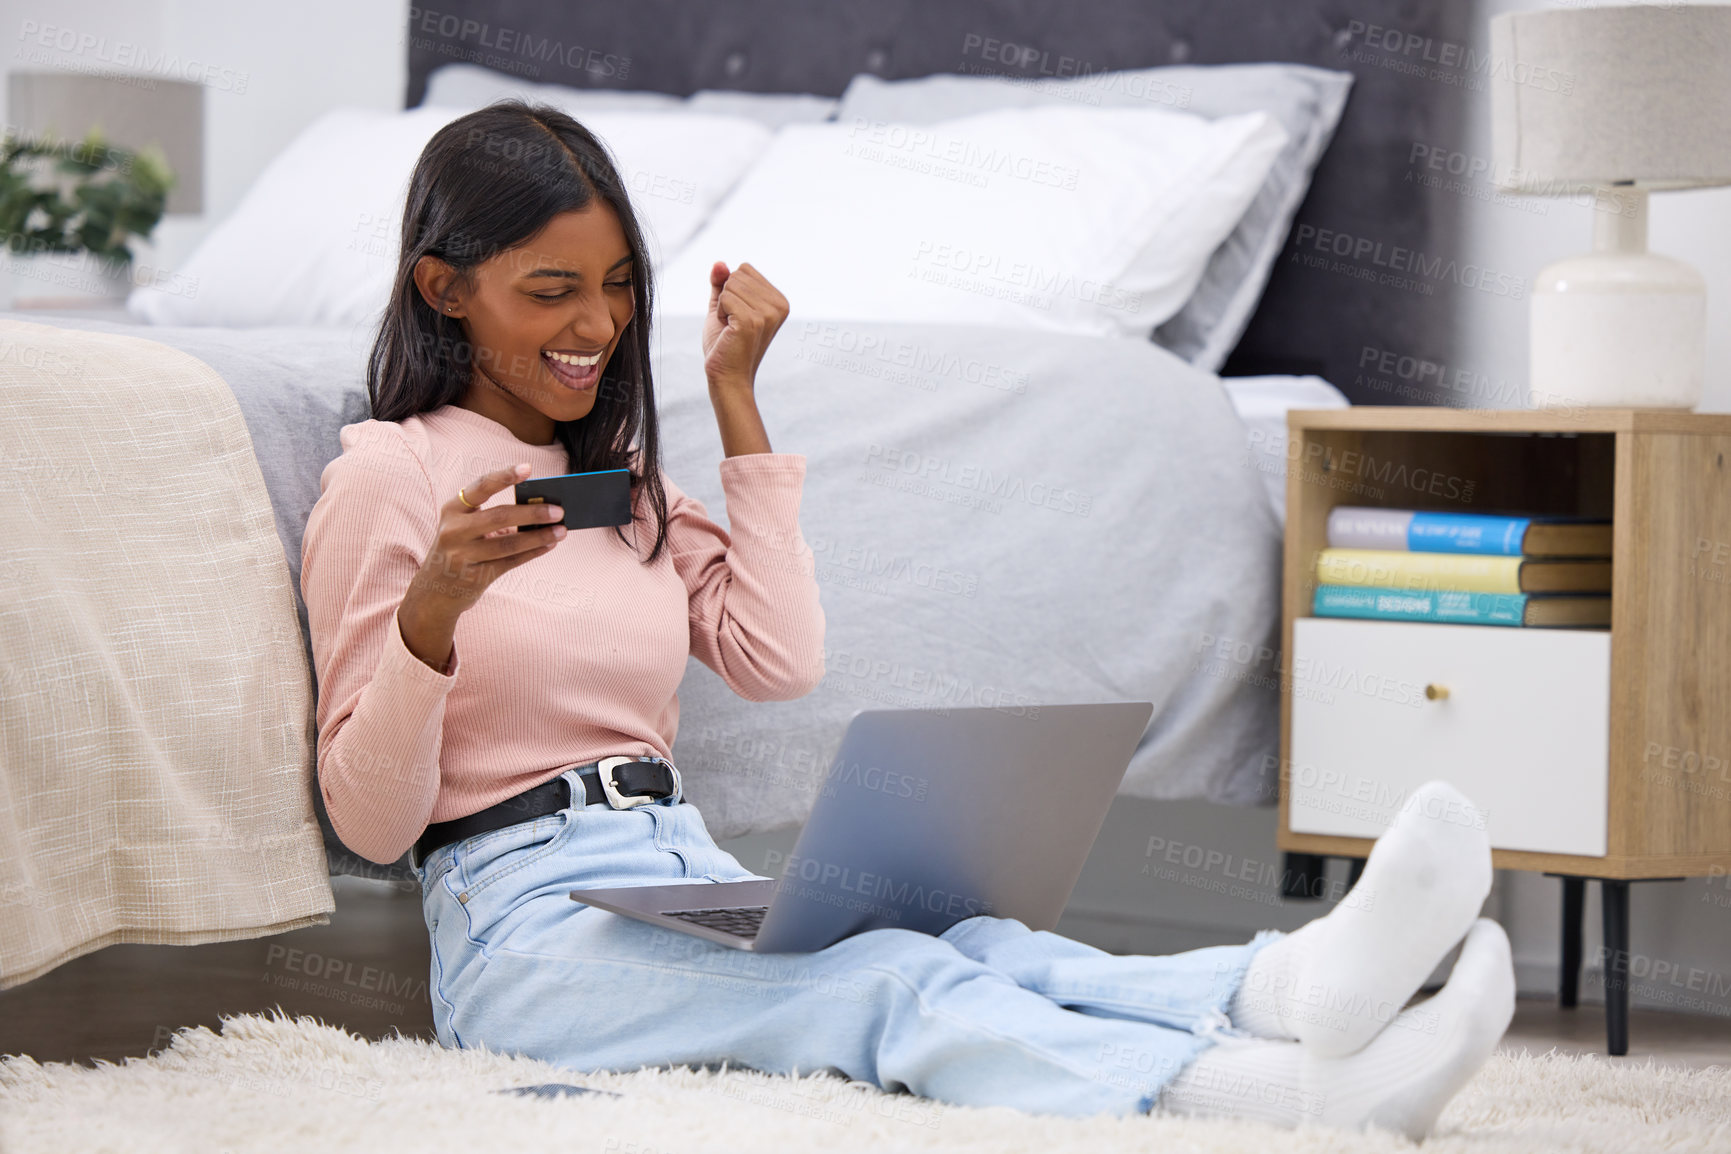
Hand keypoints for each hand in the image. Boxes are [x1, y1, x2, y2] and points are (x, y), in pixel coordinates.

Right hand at [404, 463, 565, 620]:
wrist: (433, 593)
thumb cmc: (458, 550)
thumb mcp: (463, 528)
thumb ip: (492, 516)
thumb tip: (537, 508)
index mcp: (452, 510)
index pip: (481, 487)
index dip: (505, 476)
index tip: (528, 468)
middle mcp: (454, 531)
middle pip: (500, 516)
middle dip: (533, 513)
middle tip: (559, 511)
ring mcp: (463, 556)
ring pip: (509, 543)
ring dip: (540, 536)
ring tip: (561, 531)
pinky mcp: (475, 577)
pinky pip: (511, 561)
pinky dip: (533, 552)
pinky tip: (548, 545)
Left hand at [701, 260, 788, 389]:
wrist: (727, 377)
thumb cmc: (726, 344)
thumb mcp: (723, 307)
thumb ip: (721, 284)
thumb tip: (719, 263)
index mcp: (779, 300)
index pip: (744, 269)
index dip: (731, 290)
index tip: (737, 315)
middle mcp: (779, 305)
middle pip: (737, 274)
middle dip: (726, 297)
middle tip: (732, 324)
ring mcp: (768, 313)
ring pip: (729, 284)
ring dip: (722, 307)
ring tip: (731, 329)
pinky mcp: (753, 321)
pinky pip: (724, 297)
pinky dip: (719, 313)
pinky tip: (729, 331)